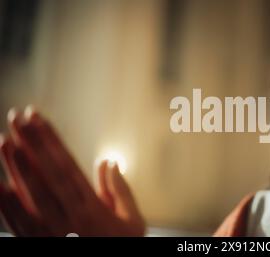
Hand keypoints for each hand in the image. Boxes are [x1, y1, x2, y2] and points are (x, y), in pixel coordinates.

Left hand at [0, 106, 144, 235]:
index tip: (39, 120)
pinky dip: (6, 205)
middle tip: (18, 119)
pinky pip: (19, 224)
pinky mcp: (39, 244)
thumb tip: (108, 162)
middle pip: (46, 175)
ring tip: (5, 141)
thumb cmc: (122, 248)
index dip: (52, 141)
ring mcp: (51, 232)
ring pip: (30, 195)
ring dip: (16, 168)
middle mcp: (69, 217)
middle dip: (31, 144)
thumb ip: (120, 191)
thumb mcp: (133, 222)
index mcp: (93, 208)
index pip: (67, 166)